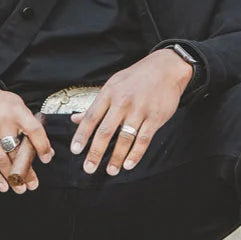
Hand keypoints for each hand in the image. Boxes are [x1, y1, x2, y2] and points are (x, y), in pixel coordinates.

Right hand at [0, 80, 52, 193]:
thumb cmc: (0, 104)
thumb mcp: (18, 107)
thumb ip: (32, 126)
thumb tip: (47, 151)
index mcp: (15, 111)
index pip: (34, 131)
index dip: (42, 146)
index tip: (47, 158)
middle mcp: (0, 122)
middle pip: (17, 150)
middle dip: (26, 171)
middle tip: (34, 184)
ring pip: (1, 160)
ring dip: (12, 177)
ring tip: (21, 188)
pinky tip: (3, 186)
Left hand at [69, 49, 192, 175]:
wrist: (165, 68)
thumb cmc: (135, 78)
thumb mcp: (112, 86)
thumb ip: (95, 105)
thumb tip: (75, 119)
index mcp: (109, 94)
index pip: (91, 117)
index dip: (82, 135)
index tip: (75, 150)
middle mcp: (122, 102)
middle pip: (105, 131)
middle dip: (95, 152)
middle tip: (88, 168)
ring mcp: (139, 110)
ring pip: (125, 138)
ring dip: (116, 157)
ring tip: (110, 171)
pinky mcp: (155, 118)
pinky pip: (143, 139)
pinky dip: (136, 154)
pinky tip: (128, 164)